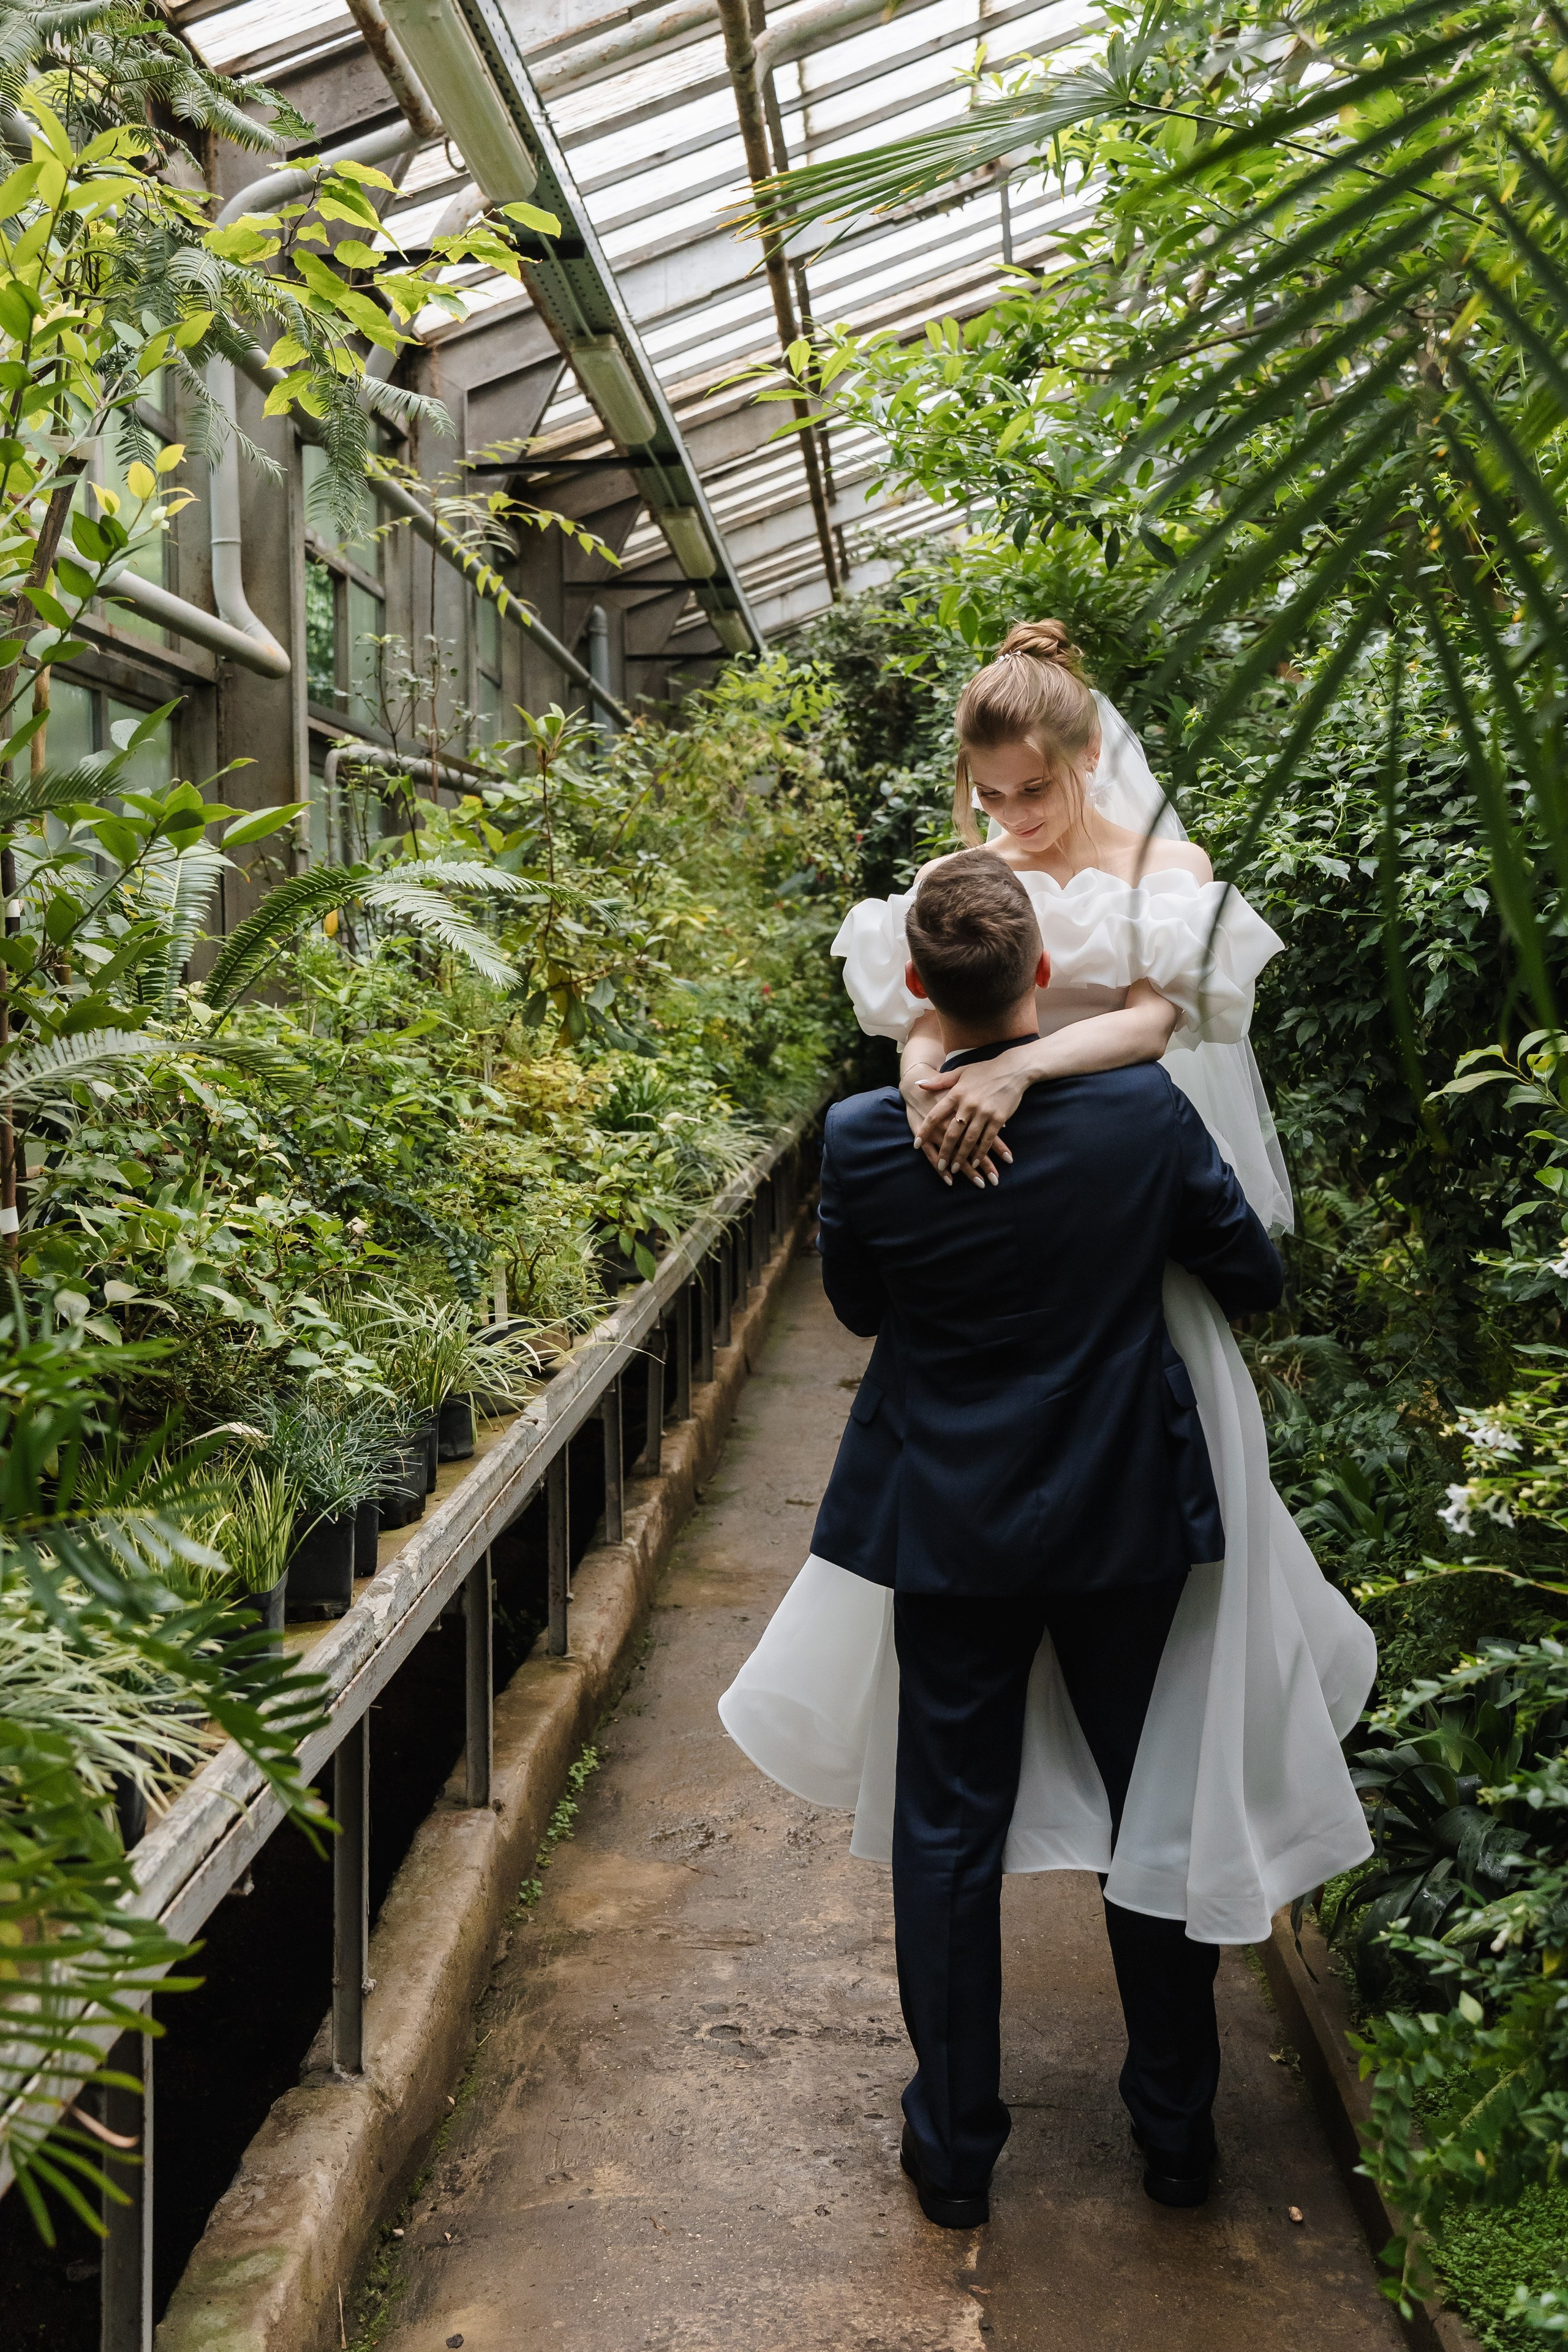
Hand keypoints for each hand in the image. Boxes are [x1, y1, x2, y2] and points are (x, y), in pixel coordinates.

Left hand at [912, 1064, 1020, 1187]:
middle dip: (945, 1152)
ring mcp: (984, 1112)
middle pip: (952, 1133)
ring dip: (962, 1156)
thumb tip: (918, 1084)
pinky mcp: (999, 1119)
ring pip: (970, 1140)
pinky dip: (981, 1152)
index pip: (935, 1115)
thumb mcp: (960, 1072)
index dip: (925, 1131)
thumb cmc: (984, 1070)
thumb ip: (939, 1081)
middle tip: (940, 1166)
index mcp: (956, 1093)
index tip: (917, 1144)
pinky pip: (988, 1139)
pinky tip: (976, 1162)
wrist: (1013, 1069)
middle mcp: (968, 1104)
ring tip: (955, 1169)